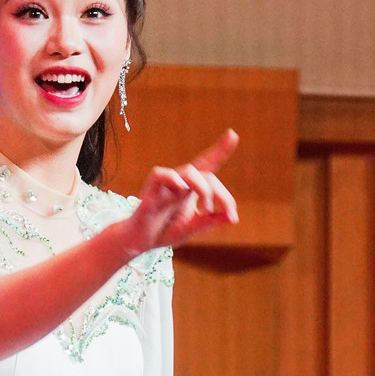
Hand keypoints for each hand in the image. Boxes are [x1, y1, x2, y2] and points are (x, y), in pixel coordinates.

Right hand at [120, 129, 238, 255]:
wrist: (142, 241)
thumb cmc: (165, 230)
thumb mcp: (193, 227)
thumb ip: (211, 221)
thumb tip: (233, 218)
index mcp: (192, 189)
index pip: (208, 166)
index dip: (220, 150)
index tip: (233, 134)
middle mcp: (181, 182)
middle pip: (206, 173)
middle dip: (222, 193)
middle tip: (229, 212)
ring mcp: (166, 184)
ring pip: (189, 171)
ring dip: (204, 189)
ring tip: (205, 209)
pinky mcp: (151, 188)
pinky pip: (162, 174)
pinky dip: (174, 179)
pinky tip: (182, 189)